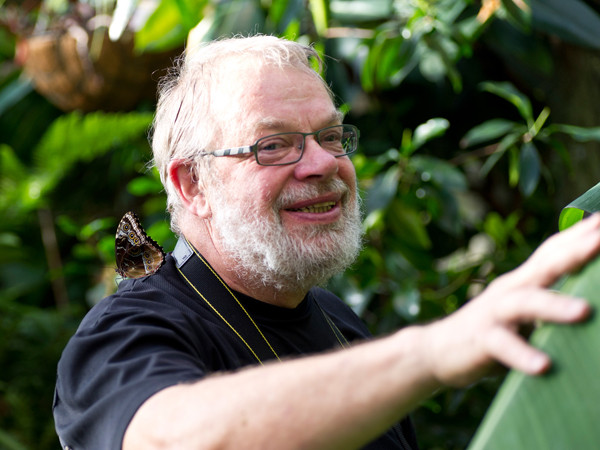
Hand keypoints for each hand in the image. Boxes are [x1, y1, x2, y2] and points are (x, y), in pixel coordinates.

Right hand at [423, 213, 599, 386]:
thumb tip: (588, 298)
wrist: (436, 349)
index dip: (579, 234)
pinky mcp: (481, 339)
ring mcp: (493, 313)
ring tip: (585, 311)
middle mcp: (509, 290)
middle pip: (544, 266)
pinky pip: (503, 346)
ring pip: (525, 303)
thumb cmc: (490, 331)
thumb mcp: (520, 310)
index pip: (553, 251)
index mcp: (522, 282)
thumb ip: (546, 300)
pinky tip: (543, 365)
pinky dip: (522, 354)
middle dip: (575, 252)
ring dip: (554, 305)